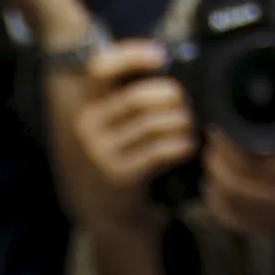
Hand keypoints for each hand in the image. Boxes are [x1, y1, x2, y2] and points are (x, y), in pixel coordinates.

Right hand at [64, 41, 199, 214]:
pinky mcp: (118, 176)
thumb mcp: (110, 129)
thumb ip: (127, 100)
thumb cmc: (118, 165)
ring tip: (189, 127)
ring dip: (181, 123)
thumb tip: (168, 68)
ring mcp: (100, 154)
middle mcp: (86, 129)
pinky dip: (180, 145)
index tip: (160, 57)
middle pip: (138, 97)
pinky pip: (159, 151)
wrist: (106, 218)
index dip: (131, 56)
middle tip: (186, 105)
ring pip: (152, 124)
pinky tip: (187, 147)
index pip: (100, 69)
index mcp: (85, 108)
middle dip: (172, 97)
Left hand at [203, 64, 274, 251]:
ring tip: (215, 153)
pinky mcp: (260, 231)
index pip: (248, 164)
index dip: (226, 143)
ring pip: (222, 201)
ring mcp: (269, 221)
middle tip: (213, 135)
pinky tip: (218, 180)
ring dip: (212, 176)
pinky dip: (216, 198)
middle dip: (215, 156)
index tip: (220, 123)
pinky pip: (226, 216)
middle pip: (228, 182)